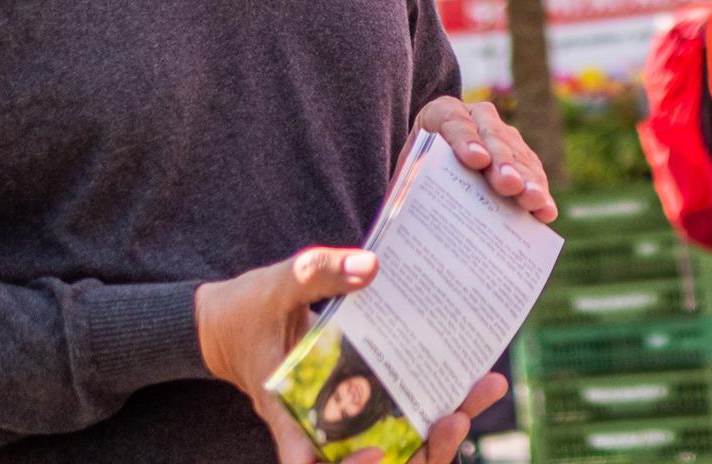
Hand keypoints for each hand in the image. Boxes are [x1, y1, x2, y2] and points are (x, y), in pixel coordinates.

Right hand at [196, 249, 509, 463]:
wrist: (229, 323)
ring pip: (399, 447)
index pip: (310, 463)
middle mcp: (319, 428)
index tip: (379, 451)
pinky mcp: (361, 404)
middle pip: (375, 461)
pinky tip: (471, 376)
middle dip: (424, 451)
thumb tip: (371, 266)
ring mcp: (343, 420)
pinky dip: (437, 406)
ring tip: (482, 388)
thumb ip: (318, 274)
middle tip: (459, 416)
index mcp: (288, 414)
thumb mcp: (277, 285)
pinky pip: (404, 420)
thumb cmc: (248, 309)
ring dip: (442, 432)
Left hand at [416, 96, 557, 222]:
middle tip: (510, 185)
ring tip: (534, 201)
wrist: (428, 170)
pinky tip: (545, 209)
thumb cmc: (413, 177)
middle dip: (502, 162)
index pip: (452, 121)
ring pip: (517, 152)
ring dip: (527, 178)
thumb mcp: (404, 178)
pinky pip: (531, 168)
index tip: (476, 160)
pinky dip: (538, 188)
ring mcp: (501, 132)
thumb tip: (413, 221)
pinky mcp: (518, 152)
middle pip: (491, 136)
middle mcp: (474, 116)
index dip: (465, 139)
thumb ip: (409, 186)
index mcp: (438, 114)